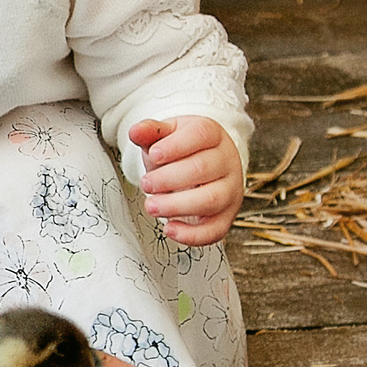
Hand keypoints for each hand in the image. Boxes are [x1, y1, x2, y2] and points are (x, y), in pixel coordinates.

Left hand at [129, 115, 242, 246]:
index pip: (201, 135)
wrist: (202, 165)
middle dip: (169, 179)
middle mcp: (227, 161)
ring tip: (151, 206)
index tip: (153, 155)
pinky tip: (170, 229)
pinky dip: (192, 235)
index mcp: (213, 134)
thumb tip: (136, 131)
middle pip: (203, 169)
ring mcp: (230, 190)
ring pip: (211, 200)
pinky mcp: (227, 216)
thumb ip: (151, 132)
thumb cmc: (182, 150)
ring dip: (177, 205)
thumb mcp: (166, 135)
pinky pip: (216, 230)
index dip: (175, 146)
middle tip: (146, 184)